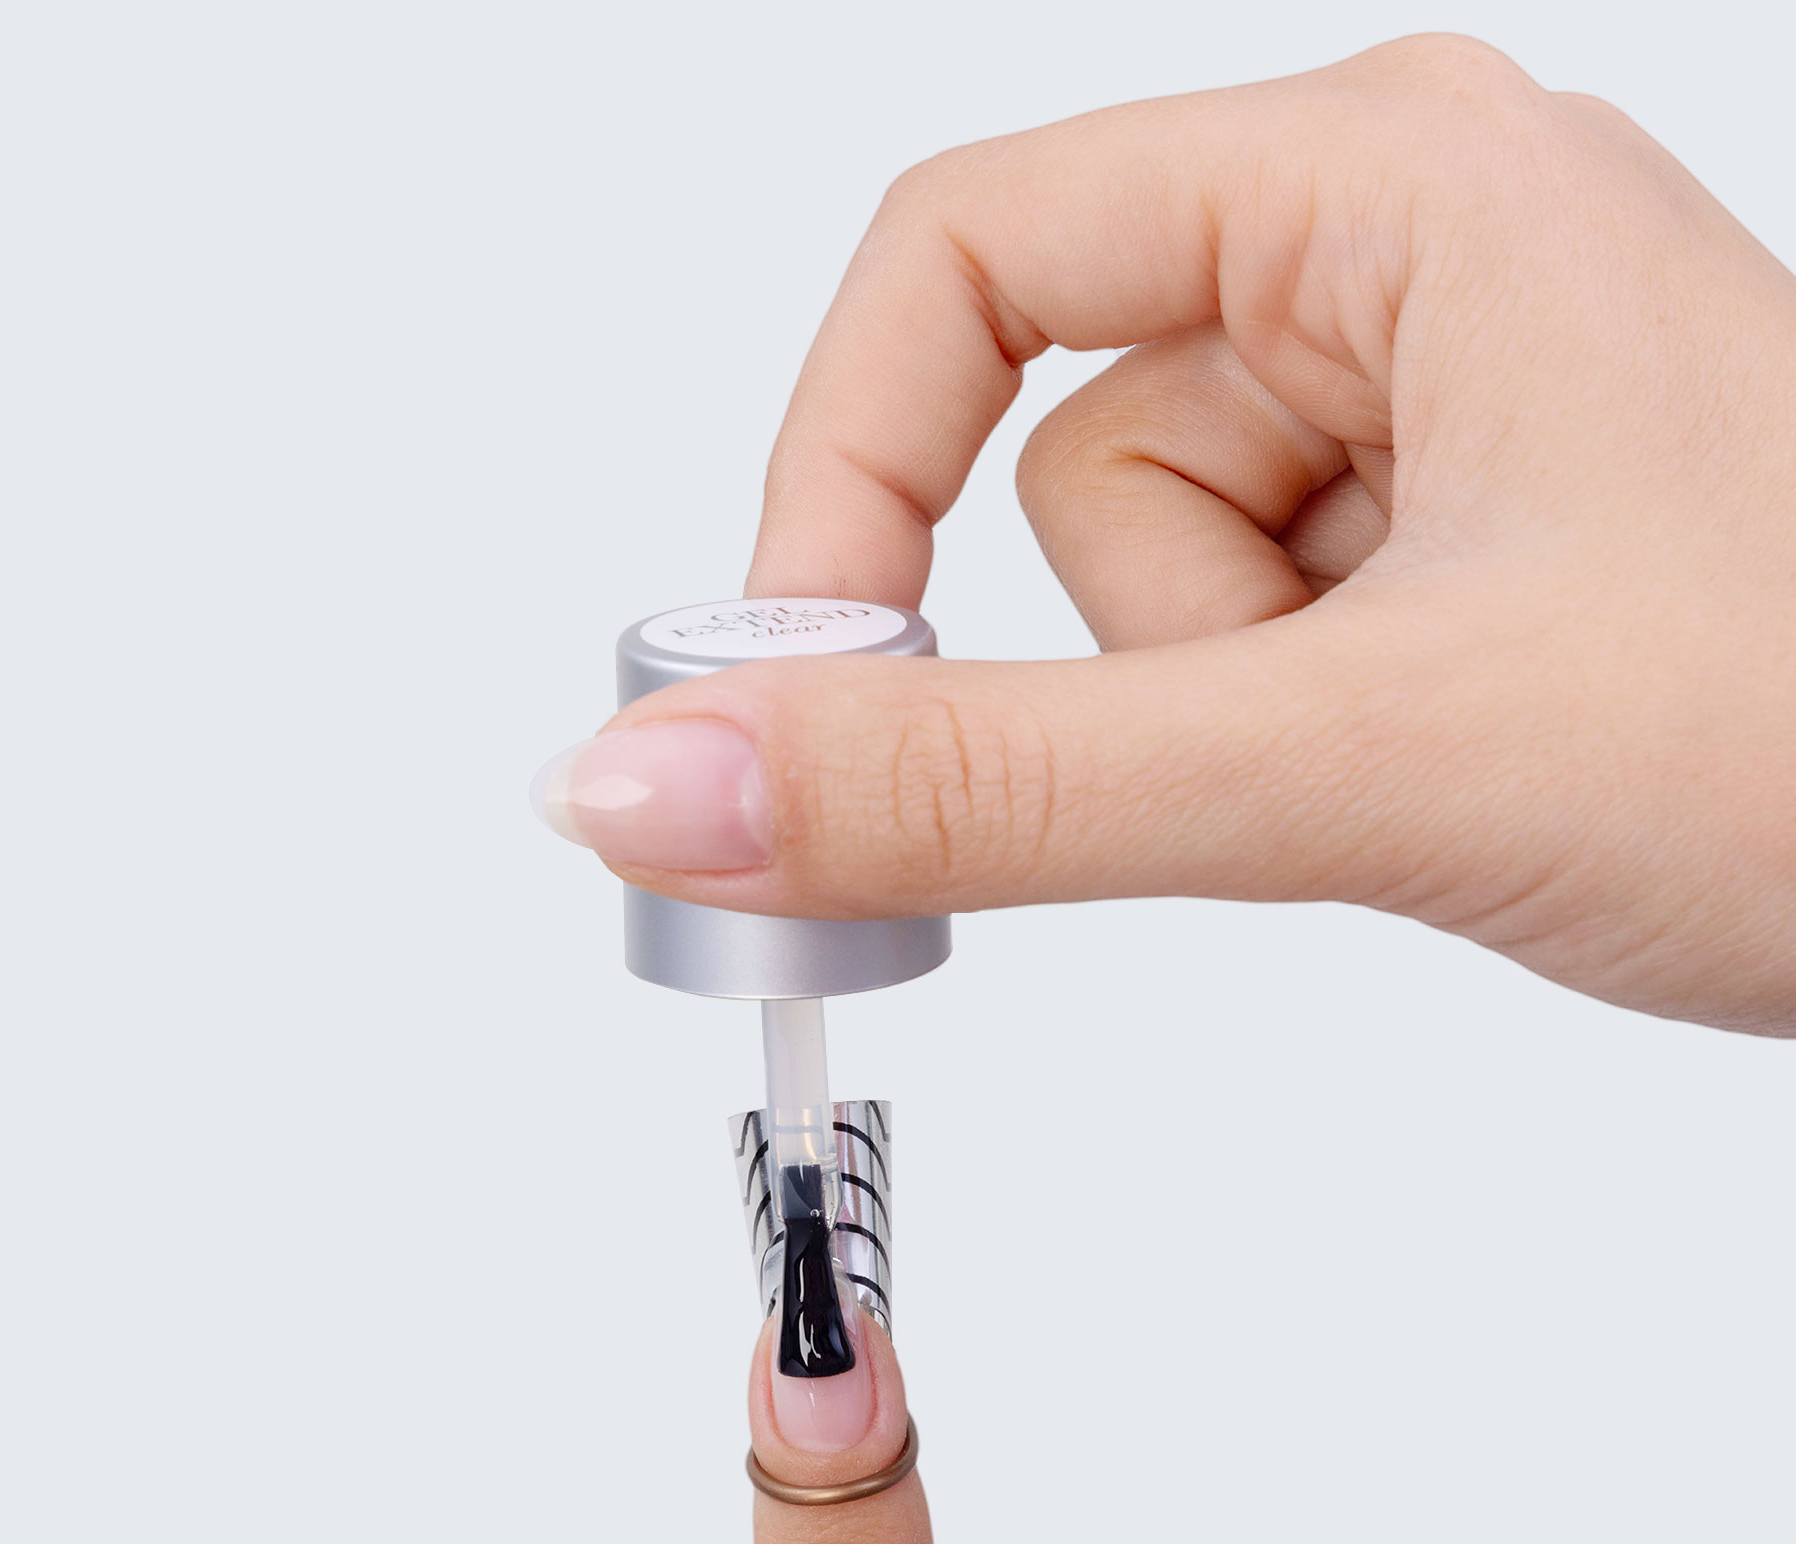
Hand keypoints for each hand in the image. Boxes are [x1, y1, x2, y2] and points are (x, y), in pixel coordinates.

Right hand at [537, 35, 1795, 1035]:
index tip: (807, 675)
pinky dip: (1294, 745)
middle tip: (1315, 743)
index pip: (961, 251)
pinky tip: (1459, 765)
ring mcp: (1434, 415)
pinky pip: (1240, 651)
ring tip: (1438, 751)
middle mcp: (1407, 261)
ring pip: (1150, 583)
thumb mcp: (1357, 752)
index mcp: (1392, 182)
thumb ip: (990, 780)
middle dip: (1149, 648)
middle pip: (1063, 452)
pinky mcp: (1445, 556)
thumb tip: (666, 776)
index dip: (841, 463)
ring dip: (1235, 715)